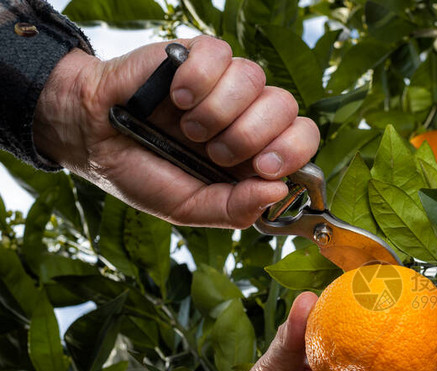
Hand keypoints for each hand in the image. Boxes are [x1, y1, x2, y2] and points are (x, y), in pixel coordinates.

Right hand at [33, 36, 318, 227]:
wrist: (93, 139)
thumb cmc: (145, 172)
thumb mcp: (189, 207)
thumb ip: (234, 209)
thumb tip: (277, 192)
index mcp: (255, 153)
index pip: (303, 139)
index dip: (292, 151)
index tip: (262, 168)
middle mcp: (248, 115)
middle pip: (288, 108)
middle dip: (252, 136)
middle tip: (216, 151)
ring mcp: (225, 83)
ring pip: (256, 79)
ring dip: (220, 112)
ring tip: (189, 127)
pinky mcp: (197, 55)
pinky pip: (221, 54)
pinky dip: (198, 80)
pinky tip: (178, 98)